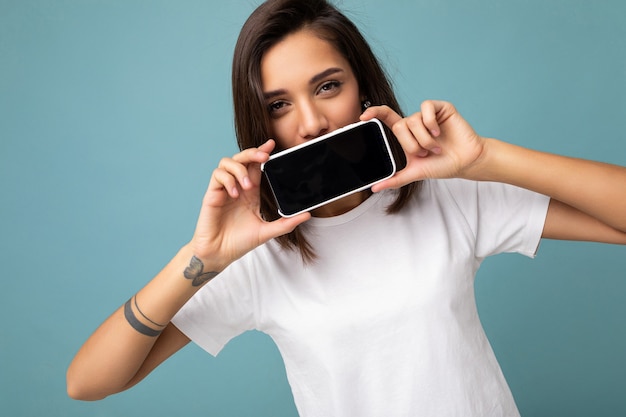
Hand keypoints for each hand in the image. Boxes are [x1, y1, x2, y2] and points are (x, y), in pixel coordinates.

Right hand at [190, 140, 309, 269]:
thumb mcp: (267, 232)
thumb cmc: (239, 242)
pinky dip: (228, 180)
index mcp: (250, 192)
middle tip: (264, 156)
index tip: (272, 144)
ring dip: (240, 169)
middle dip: (252, 153)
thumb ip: (286, 223)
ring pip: (228, 162)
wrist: (219, 254)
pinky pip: (218, 175)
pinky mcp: (212, 194)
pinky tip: (235, 194)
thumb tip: (308, 215)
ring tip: (248, 186)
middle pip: (242, 158)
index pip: (256, 166)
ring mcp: (224, 189)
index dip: (262, 152)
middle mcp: (237, 187)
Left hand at [361, 100, 485, 190]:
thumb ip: (395, 179)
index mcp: (406, 134)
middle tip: (425, 153)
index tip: (363, 117)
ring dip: (424, 138)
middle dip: (412, 144)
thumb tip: (374, 187)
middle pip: (399, 125)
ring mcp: (428, 115)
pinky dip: (430, 122)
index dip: (375, 113)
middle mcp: (415, 122)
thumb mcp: (415, 172)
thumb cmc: (442, 165)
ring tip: (436, 147)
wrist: (465, 162)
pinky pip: (426, 107)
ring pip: (413, 119)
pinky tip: (439, 132)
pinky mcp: (441, 109)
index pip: (386, 118)